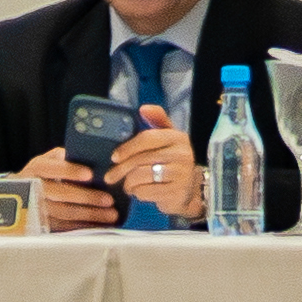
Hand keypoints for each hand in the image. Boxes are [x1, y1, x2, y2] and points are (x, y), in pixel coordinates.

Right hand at [16, 147, 119, 231]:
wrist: (21, 196)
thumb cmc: (45, 175)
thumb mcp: (51, 161)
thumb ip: (67, 159)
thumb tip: (95, 159)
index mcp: (36, 168)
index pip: (51, 168)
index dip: (70, 171)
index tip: (90, 174)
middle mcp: (32, 187)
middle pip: (59, 193)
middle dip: (86, 197)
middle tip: (109, 200)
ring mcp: (35, 207)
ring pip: (63, 212)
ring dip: (89, 214)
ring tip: (111, 214)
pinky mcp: (41, 224)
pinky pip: (64, 226)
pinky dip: (83, 226)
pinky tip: (100, 224)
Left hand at [108, 106, 204, 220]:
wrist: (190, 189)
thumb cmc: (172, 161)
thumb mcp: (168, 138)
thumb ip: (157, 121)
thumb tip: (144, 108)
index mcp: (178, 138)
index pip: (147, 138)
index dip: (127, 147)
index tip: (114, 157)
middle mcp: (182, 154)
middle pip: (140, 159)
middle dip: (120, 170)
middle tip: (110, 177)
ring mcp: (181, 174)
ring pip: (140, 176)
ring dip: (128, 183)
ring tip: (127, 184)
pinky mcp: (176, 192)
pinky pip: (145, 192)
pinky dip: (137, 193)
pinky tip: (138, 191)